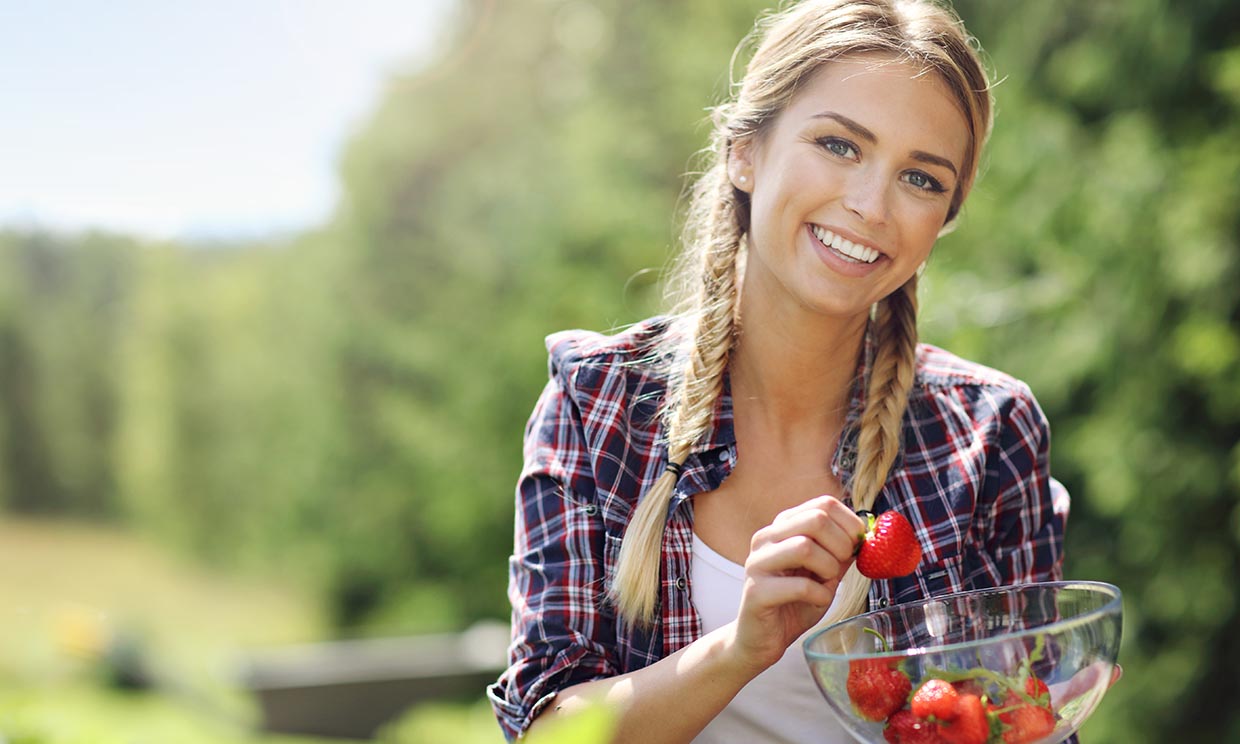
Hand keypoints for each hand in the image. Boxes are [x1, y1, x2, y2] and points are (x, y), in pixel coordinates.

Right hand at [728, 495, 864, 673]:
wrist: (762, 639)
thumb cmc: (794, 603)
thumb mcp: (824, 574)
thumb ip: (840, 553)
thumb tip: (868, 537)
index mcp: (782, 527)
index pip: (823, 504)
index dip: (850, 523)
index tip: (858, 545)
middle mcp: (765, 538)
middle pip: (815, 520)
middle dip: (841, 544)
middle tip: (842, 566)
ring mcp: (757, 563)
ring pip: (804, 547)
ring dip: (828, 568)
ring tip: (828, 584)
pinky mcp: (756, 592)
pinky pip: (800, 586)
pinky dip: (819, 595)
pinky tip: (817, 601)